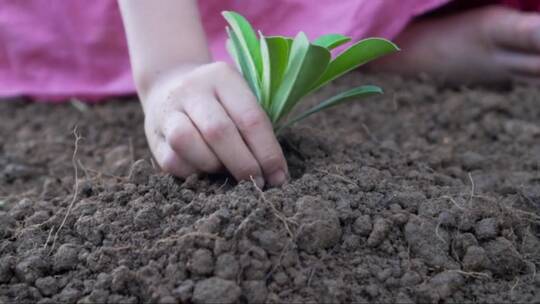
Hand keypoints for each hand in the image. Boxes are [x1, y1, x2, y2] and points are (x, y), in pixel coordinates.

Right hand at [142, 62, 287, 186]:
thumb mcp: (239, 97)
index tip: (279, 177)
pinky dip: (193, 172)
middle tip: (257, 183)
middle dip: (243, 164)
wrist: (169, 82)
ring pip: (187, 143)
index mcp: (222, 77)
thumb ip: (255, 128)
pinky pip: (172, 161)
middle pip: (219, 131)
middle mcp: (192, 90)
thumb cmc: (218, 99)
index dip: (268, 152)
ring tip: (226, 172)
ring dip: (214, 166)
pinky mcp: (153, 135)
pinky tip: (205, 171)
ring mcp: (168, 111)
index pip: (250, 118)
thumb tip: (274, 174)